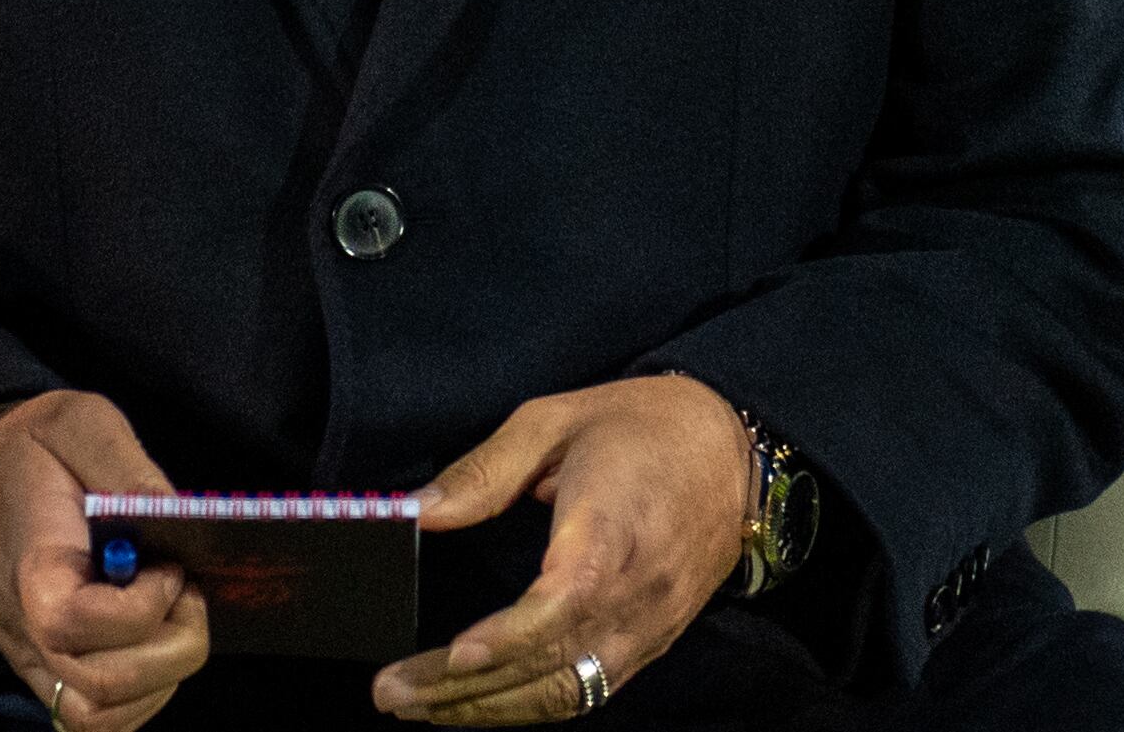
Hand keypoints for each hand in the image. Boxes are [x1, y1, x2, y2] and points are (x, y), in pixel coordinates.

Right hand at [0, 391, 211, 731]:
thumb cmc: (40, 449)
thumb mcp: (81, 424)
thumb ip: (128, 467)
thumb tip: (179, 518)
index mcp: (29, 565)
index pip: (72, 624)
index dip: (141, 608)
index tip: (170, 565)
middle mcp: (23, 627)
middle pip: (99, 687)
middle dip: (171, 649)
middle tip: (187, 594)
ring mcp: (31, 658)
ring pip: (99, 717)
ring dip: (161, 678)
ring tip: (173, 619)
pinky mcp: (46, 673)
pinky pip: (95, 720)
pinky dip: (142, 697)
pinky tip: (155, 644)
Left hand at [371, 375, 750, 723]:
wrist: (730, 450)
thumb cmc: (636, 426)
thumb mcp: (551, 421)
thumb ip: (483, 471)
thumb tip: (416, 511)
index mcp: (612, 529)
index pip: (566, 600)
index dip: (511, 636)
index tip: (456, 655)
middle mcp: (638, 591)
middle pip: (554, 661)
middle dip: (468, 688)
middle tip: (393, 694)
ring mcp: (649, 625)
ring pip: (571, 691)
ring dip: (492, 708)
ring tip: (421, 707)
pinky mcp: (652, 640)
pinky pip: (592, 689)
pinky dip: (532, 705)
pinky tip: (480, 703)